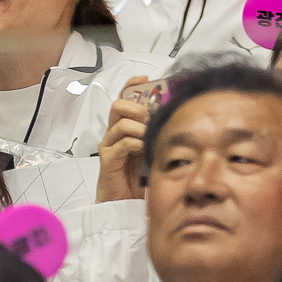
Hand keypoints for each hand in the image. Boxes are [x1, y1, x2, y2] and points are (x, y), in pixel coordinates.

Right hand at [96, 78, 153, 201]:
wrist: (122, 202)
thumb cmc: (138, 176)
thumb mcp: (150, 149)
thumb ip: (155, 132)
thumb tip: (174, 114)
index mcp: (123, 127)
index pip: (124, 99)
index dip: (132, 85)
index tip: (145, 78)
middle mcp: (113, 133)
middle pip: (117, 105)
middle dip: (136, 107)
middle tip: (148, 117)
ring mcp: (108, 145)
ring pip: (122, 123)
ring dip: (140, 128)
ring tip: (149, 137)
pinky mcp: (108, 159)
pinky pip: (123, 143)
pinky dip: (136, 143)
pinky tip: (144, 150)